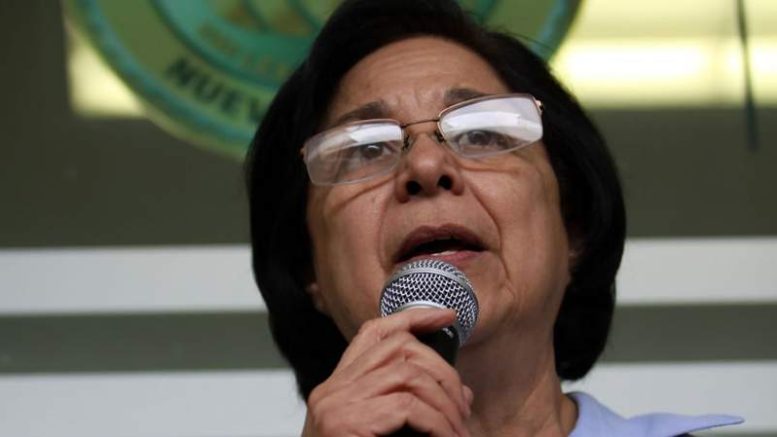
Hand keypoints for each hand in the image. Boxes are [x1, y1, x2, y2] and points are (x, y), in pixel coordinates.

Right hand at [301, 308, 472, 436]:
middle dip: (442, 371)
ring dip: (444, 402)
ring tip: (458, 429)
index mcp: (337, 386)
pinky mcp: (345, 422)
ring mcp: (336, 404)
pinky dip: (437, 421)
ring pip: (408, 373)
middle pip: (398, 348)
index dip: (413, 318)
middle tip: (462, 407)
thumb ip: (411, 406)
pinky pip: (407, 406)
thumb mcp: (380, 431)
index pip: (373, 332)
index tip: (447, 317)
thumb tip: (462, 392)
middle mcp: (332, 389)